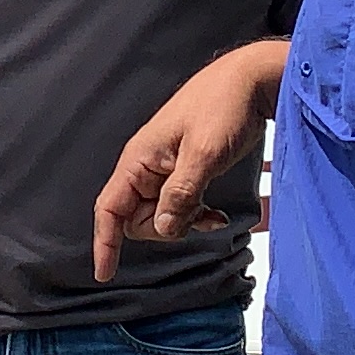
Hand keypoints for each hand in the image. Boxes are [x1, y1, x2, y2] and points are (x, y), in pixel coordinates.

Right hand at [89, 41, 281, 280]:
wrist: (250, 81)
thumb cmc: (224, 107)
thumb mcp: (204, 154)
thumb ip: (181, 194)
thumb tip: (162, 229)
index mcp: (139, 159)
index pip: (110, 208)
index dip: (104, 242)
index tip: (105, 273)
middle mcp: (146, 166)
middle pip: (137, 218)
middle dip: (164, 227)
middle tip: (197, 215)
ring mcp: (164, 168)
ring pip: (162, 215)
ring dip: (184, 221)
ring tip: (212, 214)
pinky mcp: (184, 169)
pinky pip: (179, 205)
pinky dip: (195, 214)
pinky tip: (215, 214)